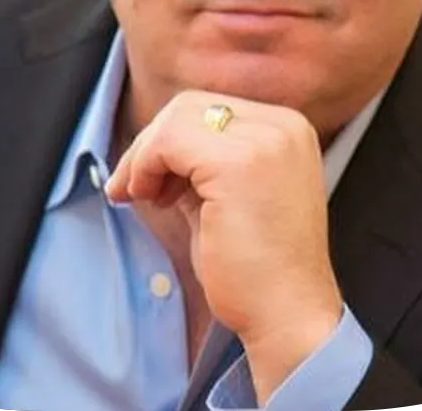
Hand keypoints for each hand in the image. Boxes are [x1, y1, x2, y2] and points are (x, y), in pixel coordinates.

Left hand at [104, 90, 344, 401]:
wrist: (288, 316)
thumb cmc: (257, 269)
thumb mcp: (231, 196)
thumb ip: (204, 163)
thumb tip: (156, 146)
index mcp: (289, 129)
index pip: (211, 108)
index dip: (169, 139)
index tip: (149, 181)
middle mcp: (284, 126)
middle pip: (189, 106)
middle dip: (151, 143)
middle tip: (132, 188)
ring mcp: (265, 141)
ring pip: (176, 119)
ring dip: (144, 155)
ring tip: (137, 196)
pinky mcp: (239, 163)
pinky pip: (169, 141)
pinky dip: (145, 166)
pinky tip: (144, 198)